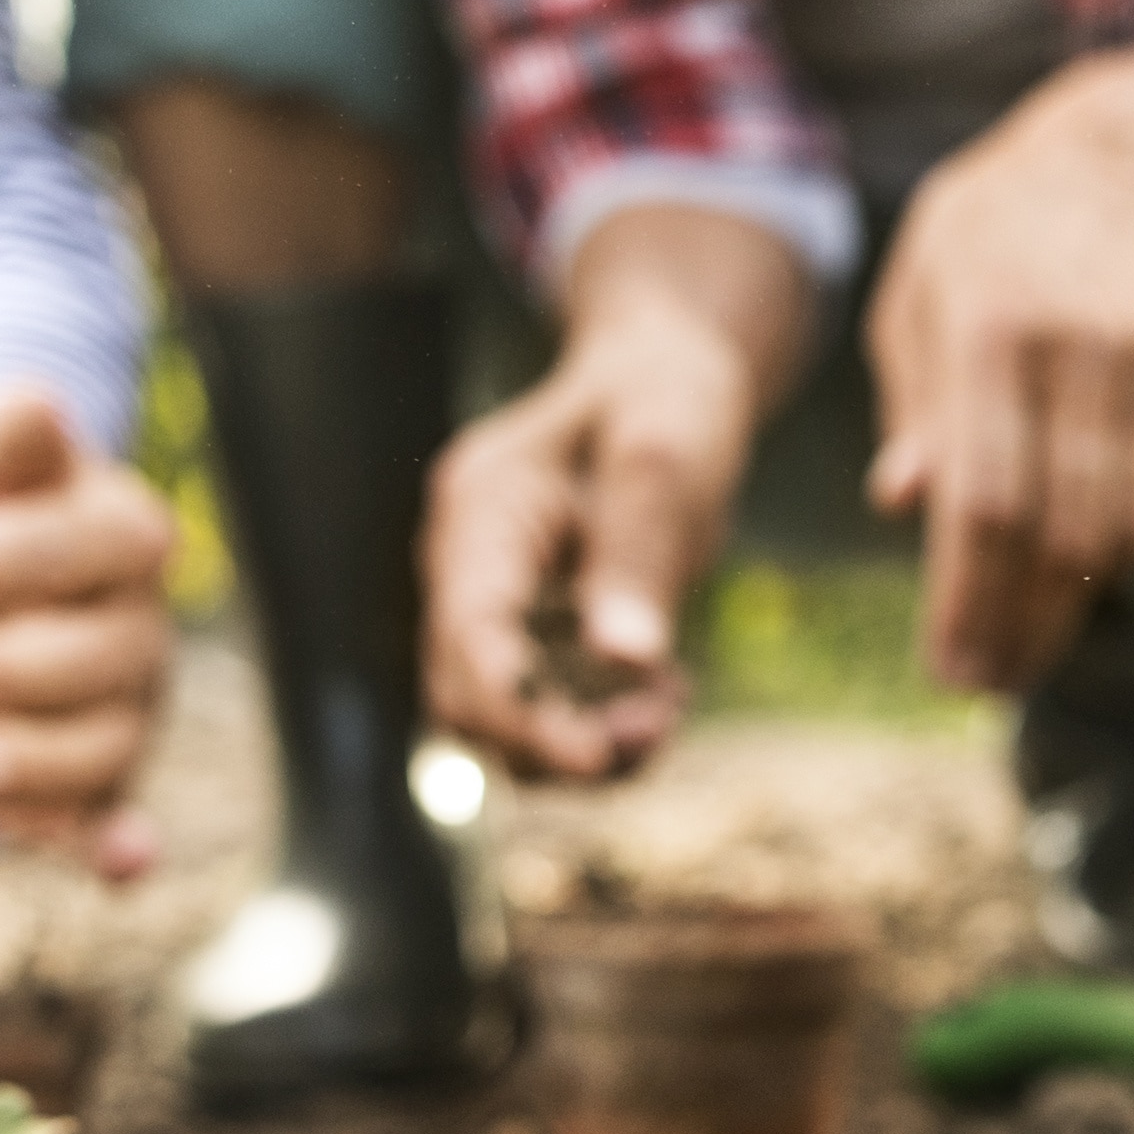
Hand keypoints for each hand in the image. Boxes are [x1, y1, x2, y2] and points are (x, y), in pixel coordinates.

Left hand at [0, 389, 177, 877]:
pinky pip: (113, 815)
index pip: (49, 552)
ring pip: (95, 748)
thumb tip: (32, 409)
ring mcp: (128, 712)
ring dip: (26, 766)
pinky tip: (116, 867)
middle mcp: (141, 629)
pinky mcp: (101, 782)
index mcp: (126, 533)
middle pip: (77, 660)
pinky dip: (120, 842)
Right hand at [421, 205, 810, 781]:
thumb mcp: (665, 455)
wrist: (663, 375)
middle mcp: (466, 564)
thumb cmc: (663, 397)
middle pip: (468, 696)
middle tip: (657, 729)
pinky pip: (543, 704)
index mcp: (480, 511)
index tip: (596, 758)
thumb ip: (640, 555)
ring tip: (667, 712)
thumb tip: (627, 661)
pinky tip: (664, 693)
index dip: (521, 713)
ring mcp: (492, 600)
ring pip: (502, 717)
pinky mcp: (527, 628)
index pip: (470, 637)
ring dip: (579, 740)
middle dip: (553, 739)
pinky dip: (599, 720)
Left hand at [864, 100, 1133, 692]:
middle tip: (991, 678)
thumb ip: (914, 409)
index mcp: (989, 327)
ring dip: (1076, 603)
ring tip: (1029, 639)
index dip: (971, 601)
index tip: (952, 669)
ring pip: (1129, 527)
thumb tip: (904, 505)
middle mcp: (1081, 346)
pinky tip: (1082, 570)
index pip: (987, 500)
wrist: (1111, 161)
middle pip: (1064, 533)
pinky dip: (1126, 550)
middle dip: (1025, 626)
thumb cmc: (981, 248)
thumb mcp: (913, 306)